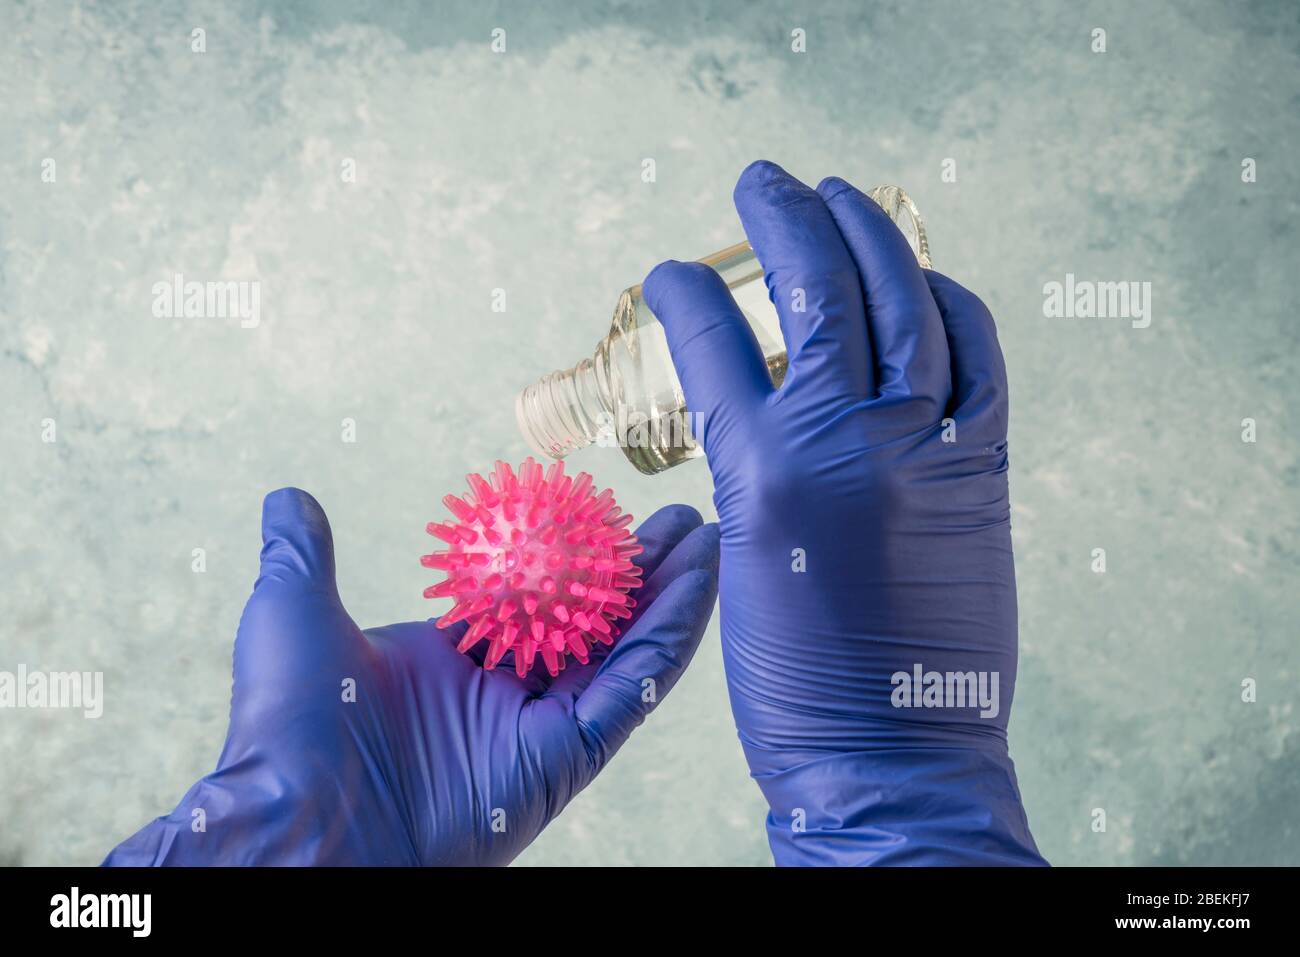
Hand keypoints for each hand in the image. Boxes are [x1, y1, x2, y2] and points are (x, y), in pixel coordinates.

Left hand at [103, 488, 717, 864]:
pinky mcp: (567, 755)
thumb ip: (306, 554)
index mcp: (452, 665)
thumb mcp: (297, 612)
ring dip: (670, 593)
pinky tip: (700, 581)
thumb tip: (289, 501)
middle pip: (591, 622)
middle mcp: (504, 696)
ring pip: (625, 650)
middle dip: (636, 570)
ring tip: (705, 537)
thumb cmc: (290, 720)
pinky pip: (633, 686)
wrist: (303, 812)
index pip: (532, 599)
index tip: (601, 509)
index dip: (571, 555)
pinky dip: (672, 633)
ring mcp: (539, 727)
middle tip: (673, 520)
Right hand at [643, 161, 1044, 864]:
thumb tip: (754, 403)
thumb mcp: (739, 566)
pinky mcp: (983, 469)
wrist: (893, 760)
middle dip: (785, 216)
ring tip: (842, 195)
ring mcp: (929, 447)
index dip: (685, 294)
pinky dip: (953, 305)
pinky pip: (979, 356)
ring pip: (906, 300)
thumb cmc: (798, 685)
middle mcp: (850, 440)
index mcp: (766, 471)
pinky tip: (927, 283)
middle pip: (820, 286)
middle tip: (761, 182)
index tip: (671, 273)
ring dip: (871, 234)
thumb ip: (748, 470)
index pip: (712, 342)